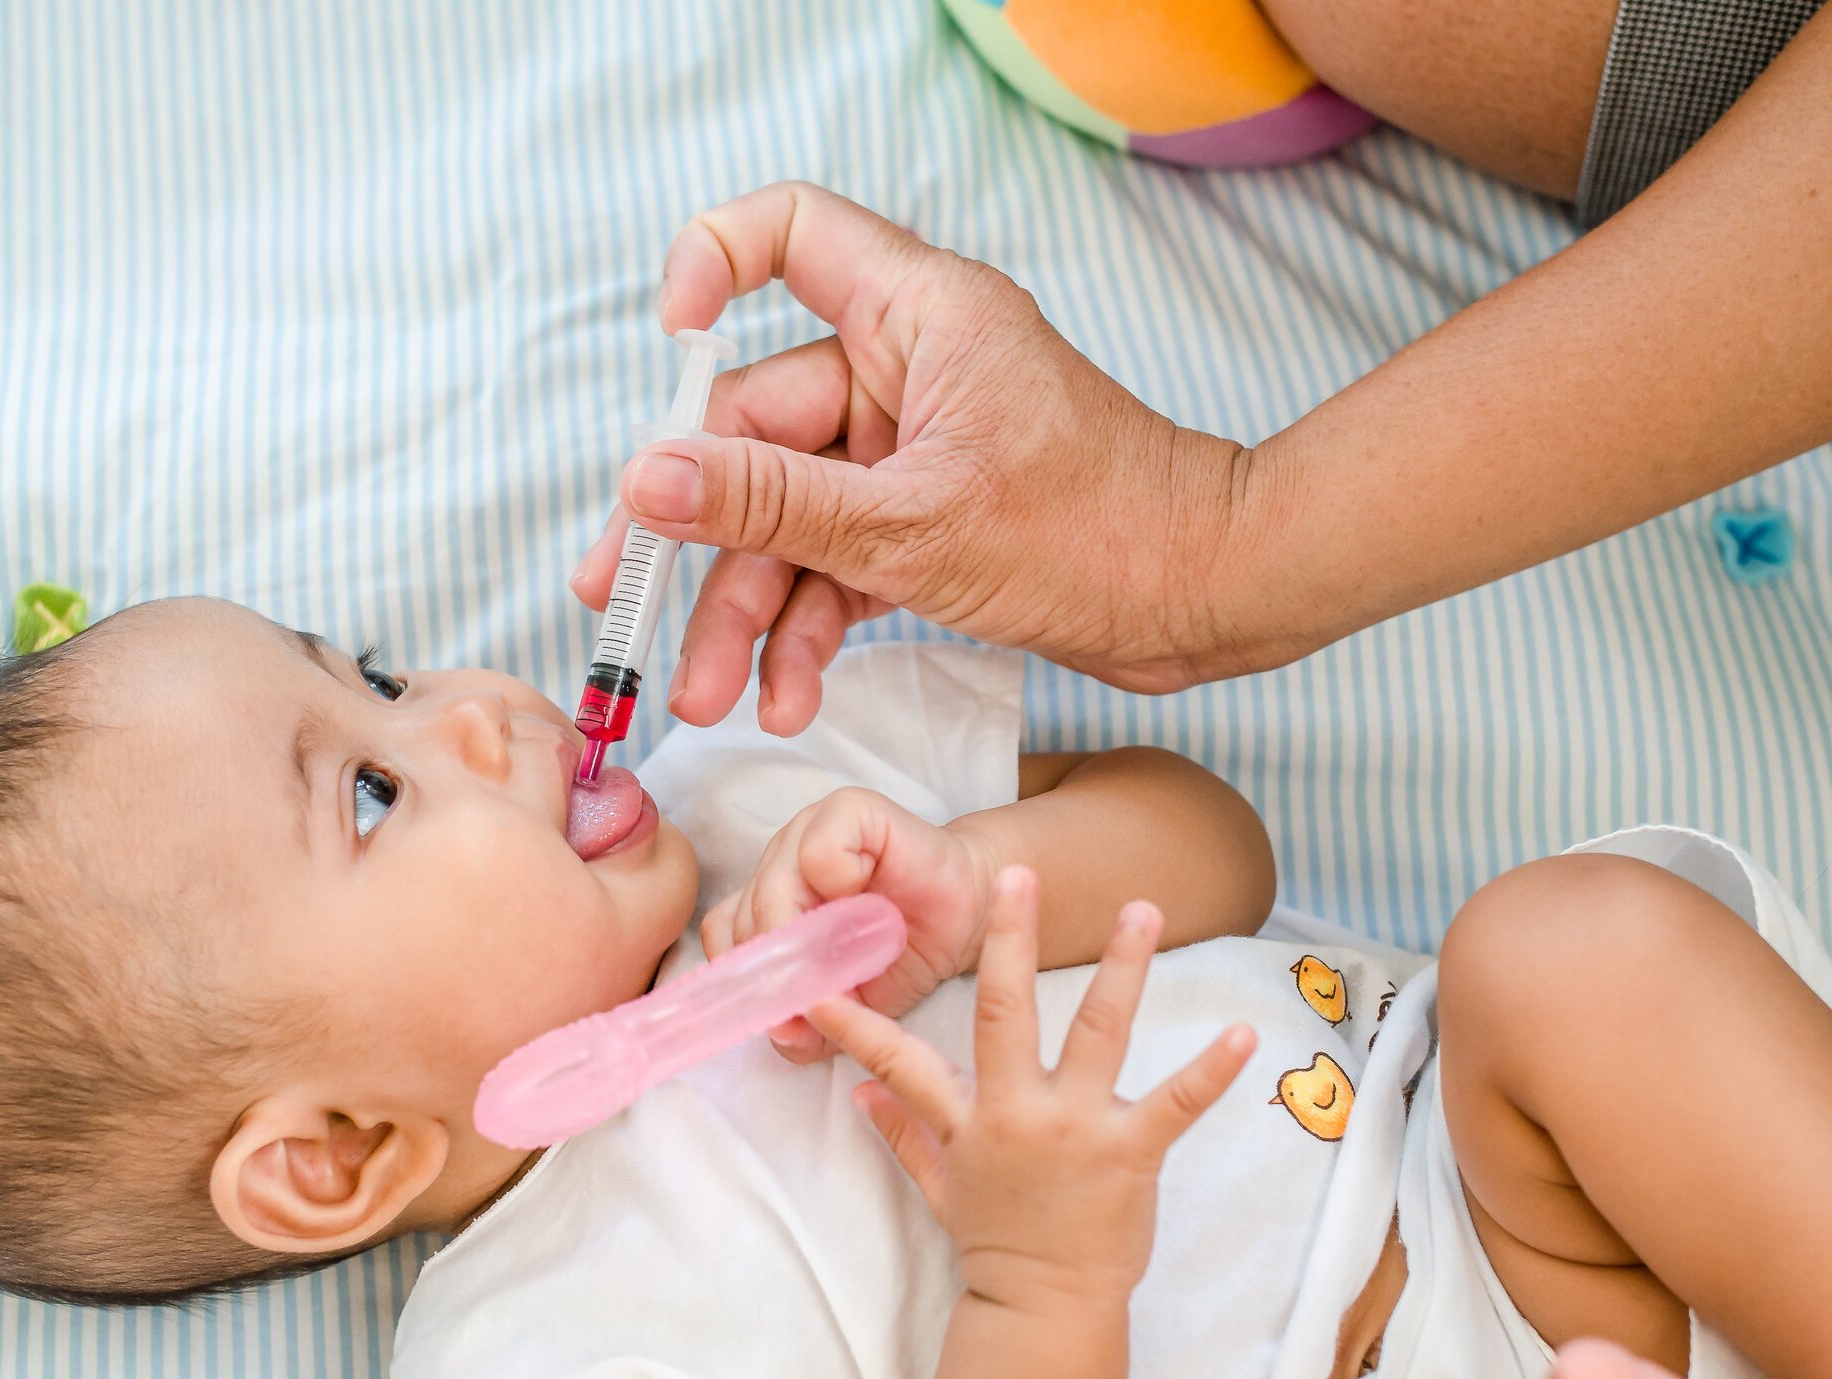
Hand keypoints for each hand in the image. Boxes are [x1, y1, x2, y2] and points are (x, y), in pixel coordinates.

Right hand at [569, 182, 1264, 735]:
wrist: (1211, 601)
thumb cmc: (1097, 535)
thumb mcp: (912, 528)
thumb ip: (773, 505)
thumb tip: (645, 481)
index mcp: (914, 316)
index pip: (786, 232)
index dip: (710, 266)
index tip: (669, 344)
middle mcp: (906, 369)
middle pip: (756, 423)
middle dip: (694, 528)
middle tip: (620, 603)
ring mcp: (913, 450)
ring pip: (789, 514)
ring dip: (744, 606)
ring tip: (705, 693)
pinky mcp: (927, 522)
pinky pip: (837, 563)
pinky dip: (809, 627)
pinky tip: (785, 693)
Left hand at [704, 787, 995, 1062]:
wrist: (969, 915)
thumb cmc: (905, 952)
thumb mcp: (854, 1007)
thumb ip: (812, 1027)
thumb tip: (782, 1033)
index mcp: (769, 899)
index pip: (725, 936)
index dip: (753, 976)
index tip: (795, 1004)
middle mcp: (779, 861)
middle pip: (746, 920)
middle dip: (788, 969)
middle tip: (835, 986)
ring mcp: (807, 829)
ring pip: (772, 889)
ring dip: (814, 933)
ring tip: (857, 944)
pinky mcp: (848, 810)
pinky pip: (817, 852)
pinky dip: (839, 881)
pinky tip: (868, 894)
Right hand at [807, 867, 1256, 1315]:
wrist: (1045, 1310)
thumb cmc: (997, 1244)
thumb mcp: (939, 1186)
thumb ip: (903, 1132)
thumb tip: (859, 1094)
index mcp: (970, 1119)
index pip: (901, 1061)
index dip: (857, 1023)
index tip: (818, 982)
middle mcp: (1019, 1113)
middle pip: (1007, 1014)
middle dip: (1012, 940)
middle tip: (1019, 876)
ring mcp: (1078, 1130)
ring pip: (1099, 1034)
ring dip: (1122, 969)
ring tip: (1142, 909)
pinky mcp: (1132, 1153)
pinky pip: (1178, 1104)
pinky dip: (1213, 1070)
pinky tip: (1246, 1034)